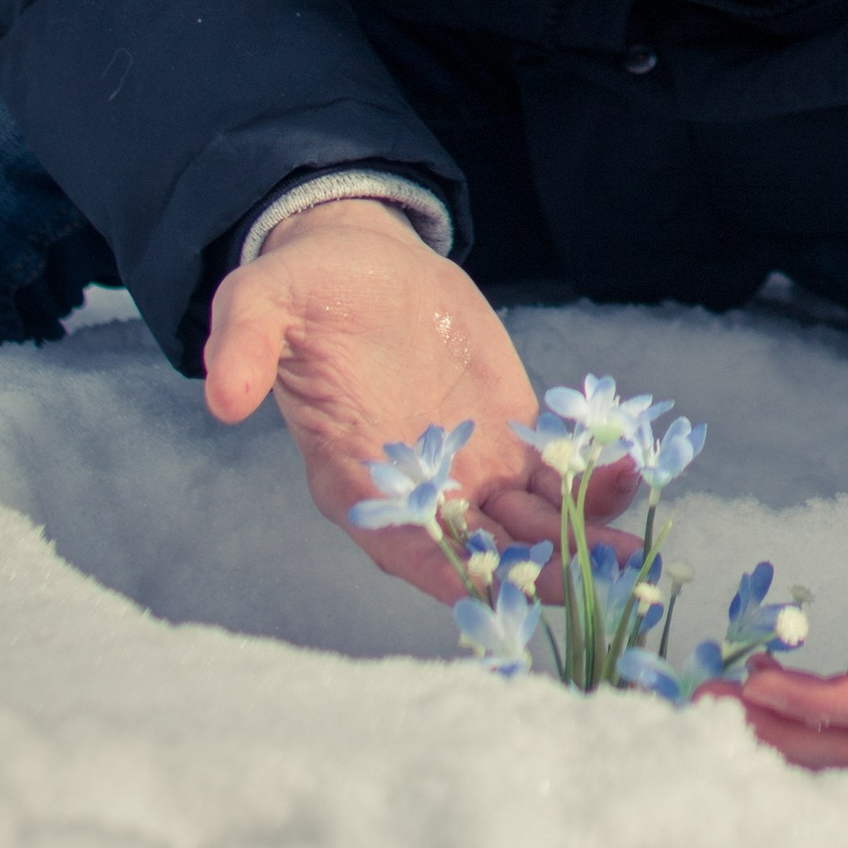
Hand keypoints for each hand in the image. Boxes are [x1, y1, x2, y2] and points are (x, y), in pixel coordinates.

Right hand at [203, 198, 597, 599]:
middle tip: (586, 585)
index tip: (483, 587)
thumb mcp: (260, 301)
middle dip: (529, 572)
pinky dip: (588, 483)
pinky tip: (628, 478)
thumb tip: (219, 394)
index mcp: (351, 475)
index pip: (395, 540)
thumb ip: (244, 346)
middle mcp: (413, 488)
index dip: (438, 567)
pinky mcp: (505, 435)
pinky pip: (551, 475)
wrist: (362, 260)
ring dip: (574, 542)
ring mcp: (464, 466)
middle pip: (473, 548)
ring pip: (523, 524)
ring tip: (628, 556)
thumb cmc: (304, 287)